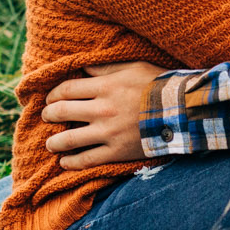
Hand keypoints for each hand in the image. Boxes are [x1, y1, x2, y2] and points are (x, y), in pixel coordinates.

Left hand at [44, 60, 162, 169]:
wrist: (182, 111)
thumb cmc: (159, 85)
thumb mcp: (132, 67)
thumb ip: (105, 68)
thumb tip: (83, 66)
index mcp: (104, 86)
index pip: (67, 89)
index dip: (53, 94)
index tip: (50, 98)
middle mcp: (102, 109)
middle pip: (62, 111)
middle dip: (49, 115)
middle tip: (46, 117)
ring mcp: (108, 132)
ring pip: (70, 139)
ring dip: (55, 142)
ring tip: (51, 144)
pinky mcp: (117, 151)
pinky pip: (87, 160)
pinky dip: (72, 163)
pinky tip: (64, 163)